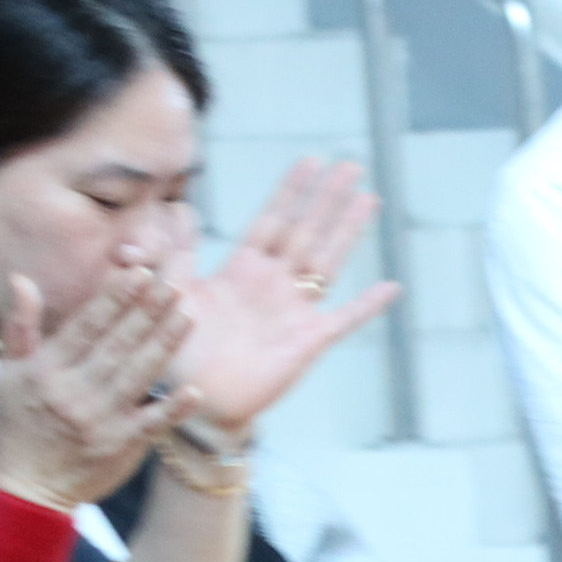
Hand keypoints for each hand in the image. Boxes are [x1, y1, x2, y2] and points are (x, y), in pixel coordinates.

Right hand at [0, 259, 192, 512]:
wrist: (27, 486)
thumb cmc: (19, 422)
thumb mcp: (8, 371)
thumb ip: (20, 325)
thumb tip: (22, 278)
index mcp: (48, 369)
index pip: (87, 326)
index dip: (115, 299)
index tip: (139, 273)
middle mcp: (75, 391)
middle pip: (118, 345)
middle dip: (148, 312)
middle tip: (175, 284)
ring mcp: (101, 420)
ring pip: (138, 375)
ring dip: (165, 344)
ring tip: (188, 314)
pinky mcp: (122, 446)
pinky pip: (153, 424)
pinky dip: (174, 409)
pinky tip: (195, 390)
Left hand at [178, 158, 394, 442]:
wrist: (194, 401)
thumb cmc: (178, 351)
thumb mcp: (170, 291)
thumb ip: (177, 251)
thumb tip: (179, 209)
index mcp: (242, 270)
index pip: (272, 220)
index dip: (291, 191)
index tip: (310, 160)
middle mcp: (273, 285)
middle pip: (307, 231)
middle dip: (327, 198)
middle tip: (350, 166)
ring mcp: (294, 312)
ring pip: (327, 261)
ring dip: (348, 231)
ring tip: (368, 200)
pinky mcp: (308, 343)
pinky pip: (344, 320)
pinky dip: (367, 305)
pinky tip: (392, 287)